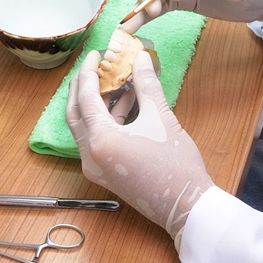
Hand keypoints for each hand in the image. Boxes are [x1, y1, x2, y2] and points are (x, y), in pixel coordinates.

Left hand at [65, 49, 212, 239]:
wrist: (187, 207)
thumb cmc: (176, 165)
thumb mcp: (161, 119)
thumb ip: (146, 86)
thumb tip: (141, 59)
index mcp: (100, 141)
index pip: (85, 98)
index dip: (89, 72)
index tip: (97, 54)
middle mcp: (90, 155)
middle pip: (76, 113)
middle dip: (84, 86)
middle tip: (96, 65)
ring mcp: (96, 167)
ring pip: (86, 127)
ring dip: (97, 103)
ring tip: (115, 80)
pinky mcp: (105, 173)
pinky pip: (97, 140)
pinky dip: (107, 120)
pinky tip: (126, 103)